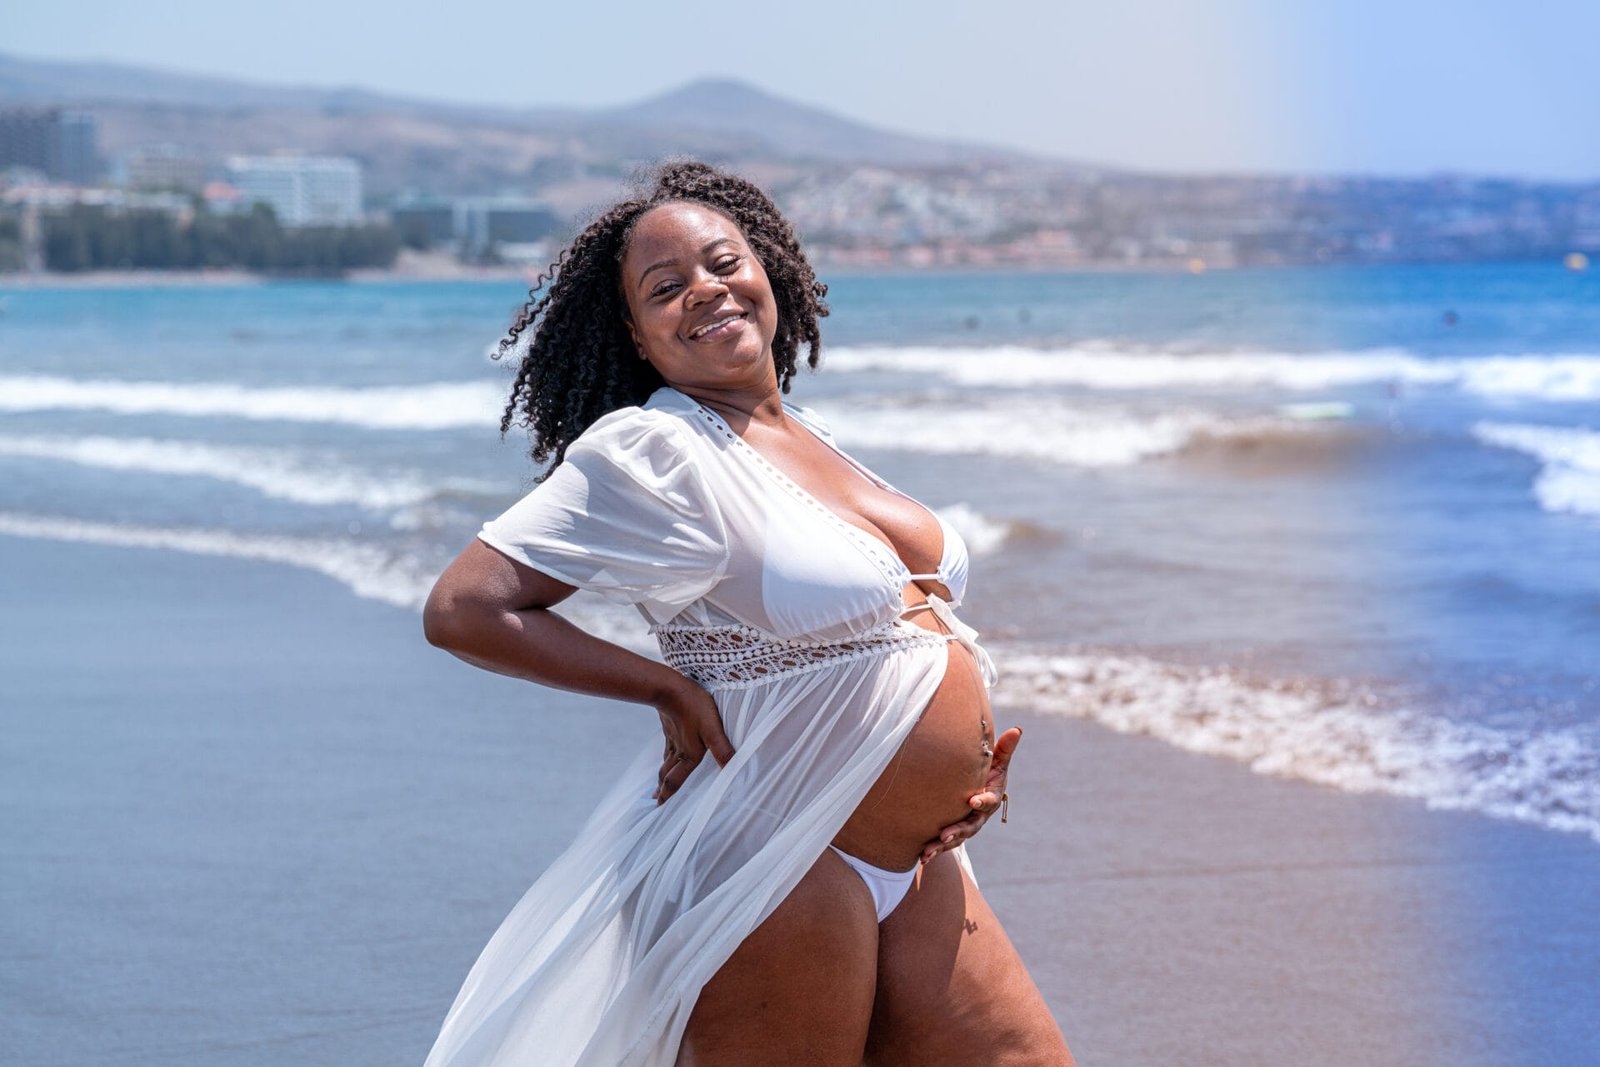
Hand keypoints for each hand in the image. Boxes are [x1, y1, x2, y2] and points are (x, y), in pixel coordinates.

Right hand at [652, 674, 734, 803]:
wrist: (669, 688)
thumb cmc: (694, 707)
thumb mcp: (712, 729)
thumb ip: (722, 749)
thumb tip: (732, 769)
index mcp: (688, 755)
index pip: (676, 780)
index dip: (669, 795)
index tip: (659, 808)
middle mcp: (678, 750)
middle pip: (667, 774)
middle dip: (662, 788)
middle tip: (655, 801)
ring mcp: (672, 737)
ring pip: (666, 761)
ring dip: (662, 774)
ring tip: (658, 783)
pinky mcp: (669, 726)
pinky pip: (666, 746)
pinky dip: (665, 755)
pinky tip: (666, 753)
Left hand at [919, 726, 1020, 864]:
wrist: (975, 790)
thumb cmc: (987, 772)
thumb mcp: (996, 761)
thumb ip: (1004, 749)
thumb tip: (1017, 729)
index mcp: (991, 798)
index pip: (988, 801)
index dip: (983, 801)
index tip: (973, 800)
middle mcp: (979, 816)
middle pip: (970, 826)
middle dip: (957, 831)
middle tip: (945, 835)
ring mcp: (966, 826)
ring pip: (955, 839)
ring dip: (941, 846)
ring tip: (927, 852)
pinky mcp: (953, 832)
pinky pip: (944, 843)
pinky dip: (934, 851)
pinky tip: (921, 857)